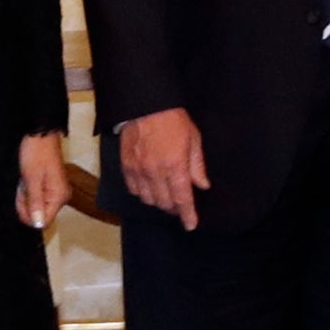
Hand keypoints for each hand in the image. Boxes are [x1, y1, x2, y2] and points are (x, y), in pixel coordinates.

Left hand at [15, 132, 69, 229]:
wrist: (40, 135)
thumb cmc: (37, 152)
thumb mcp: (32, 179)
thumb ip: (35, 203)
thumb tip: (38, 224)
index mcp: (59, 196)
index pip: (44, 221)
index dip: (29, 215)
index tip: (23, 200)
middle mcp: (60, 196)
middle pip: (39, 214)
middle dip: (26, 204)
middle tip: (24, 186)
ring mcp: (56, 191)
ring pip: (36, 206)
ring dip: (26, 196)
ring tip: (26, 180)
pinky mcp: (51, 186)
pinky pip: (37, 197)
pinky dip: (29, 191)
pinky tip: (27, 180)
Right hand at [120, 107, 209, 230]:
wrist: (145, 104)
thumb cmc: (172, 119)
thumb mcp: (193, 139)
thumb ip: (197, 165)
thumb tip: (202, 185)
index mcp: (175, 165)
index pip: (182, 199)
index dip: (188, 215)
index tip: (191, 225)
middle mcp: (156, 172)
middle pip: (165, 203)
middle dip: (174, 207)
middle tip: (180, 201)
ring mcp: (139, 170)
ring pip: (148, 200)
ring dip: (159, 201)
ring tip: (166, 193)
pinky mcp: (126, 166)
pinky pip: (134, 190)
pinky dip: (143, 193)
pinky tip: (150, 186)